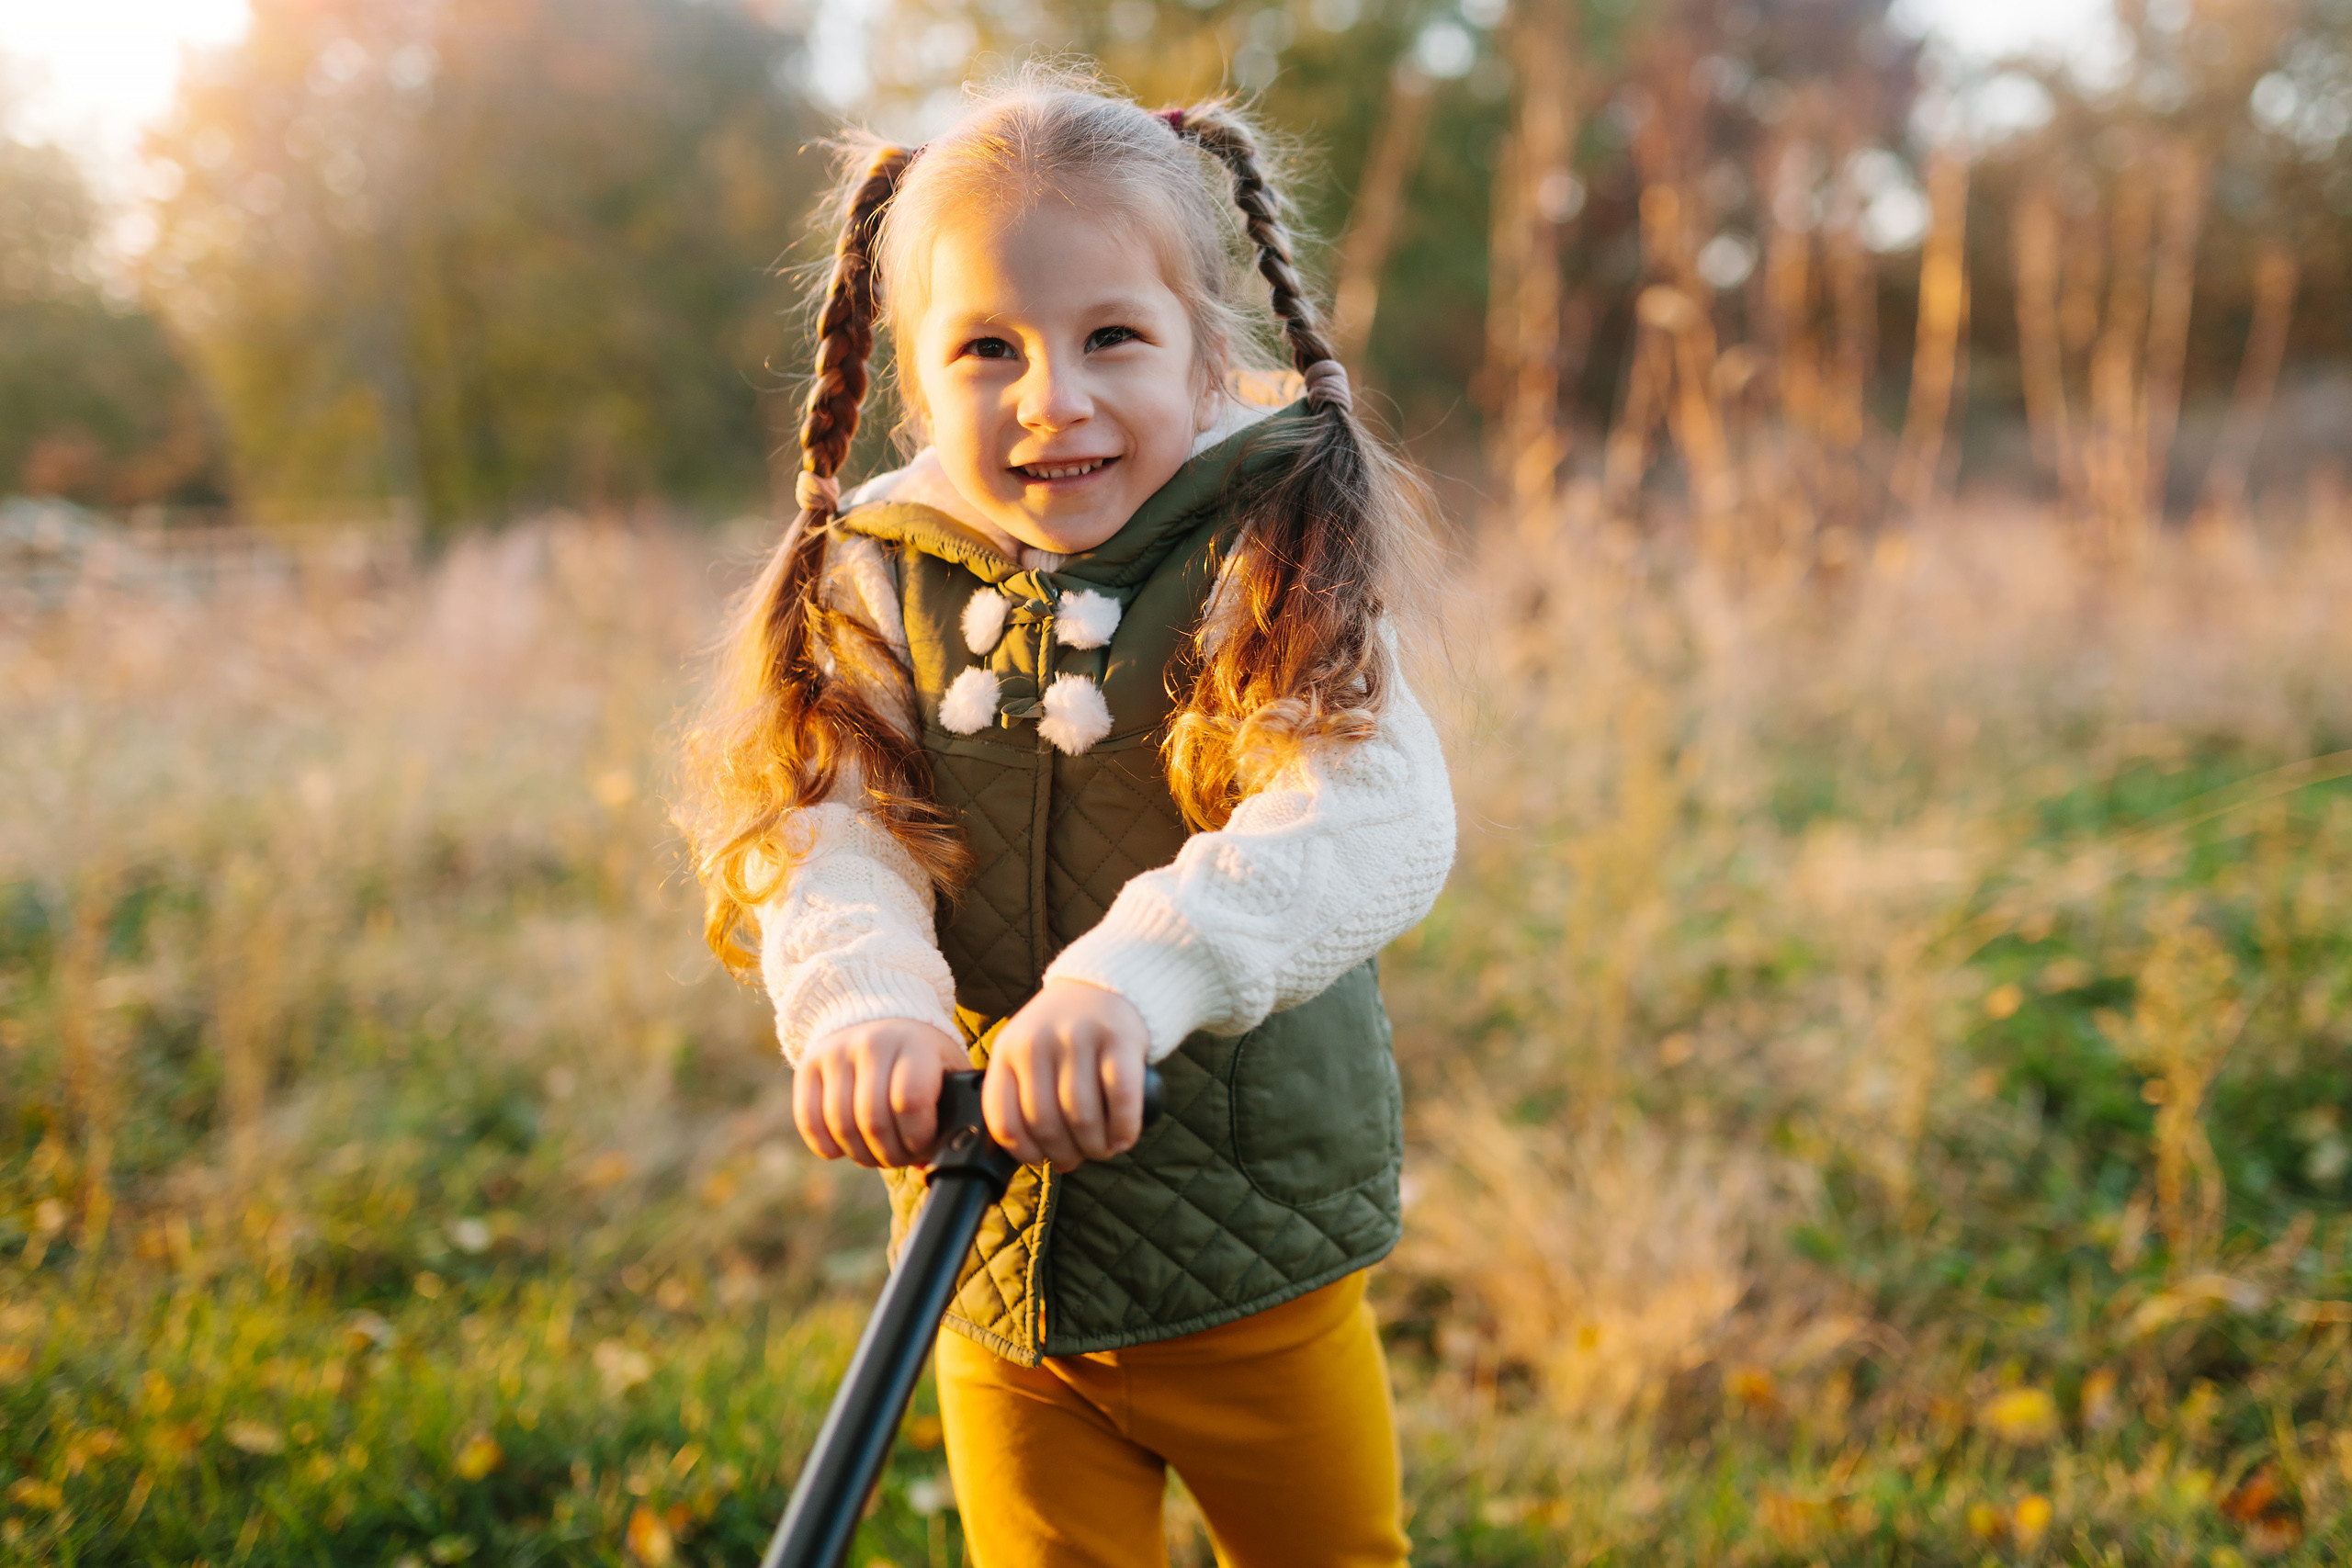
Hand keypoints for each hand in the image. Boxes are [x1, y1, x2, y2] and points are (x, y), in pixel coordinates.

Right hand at [793, 1019, 971, 1167]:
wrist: (877, 1019)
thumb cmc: (920, 1058)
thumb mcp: (946, 1070)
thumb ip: (952, 1110)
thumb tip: (938, 1161)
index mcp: (915, 1044)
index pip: (910, 1101)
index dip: (916, 1137)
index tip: (922, 1145)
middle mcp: (873, 1042)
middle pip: (873, 1120)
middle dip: (889, 1154)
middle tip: (899, 1157)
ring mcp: (836, 1052)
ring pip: (841, 1125)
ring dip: (861, 1154)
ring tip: (876, 1153)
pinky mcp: (808, 1065)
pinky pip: (809, 1121)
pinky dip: (827, 1146)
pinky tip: (844, 1147)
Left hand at [983, 979, 1149, 1168]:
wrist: (1103, 983)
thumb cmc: (1062, 1032)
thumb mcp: (1026, 1053)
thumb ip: (1024, 1098)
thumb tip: (1046, 1159)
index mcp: (1008, 1050)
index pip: (1003, 1119)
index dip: (1023, 1152)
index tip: (1041, 1159)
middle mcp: (1038, 1042)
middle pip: (1045, 1123)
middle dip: (1064, 1153)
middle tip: (1080, 1156)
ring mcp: (1079, 1037)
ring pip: (1081, 1115)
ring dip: (1094, 1146)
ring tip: (1102, 1149)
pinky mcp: (1119, 1038)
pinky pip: (1120, 1096)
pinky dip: (1123, 1127)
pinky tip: (1124, 1137)